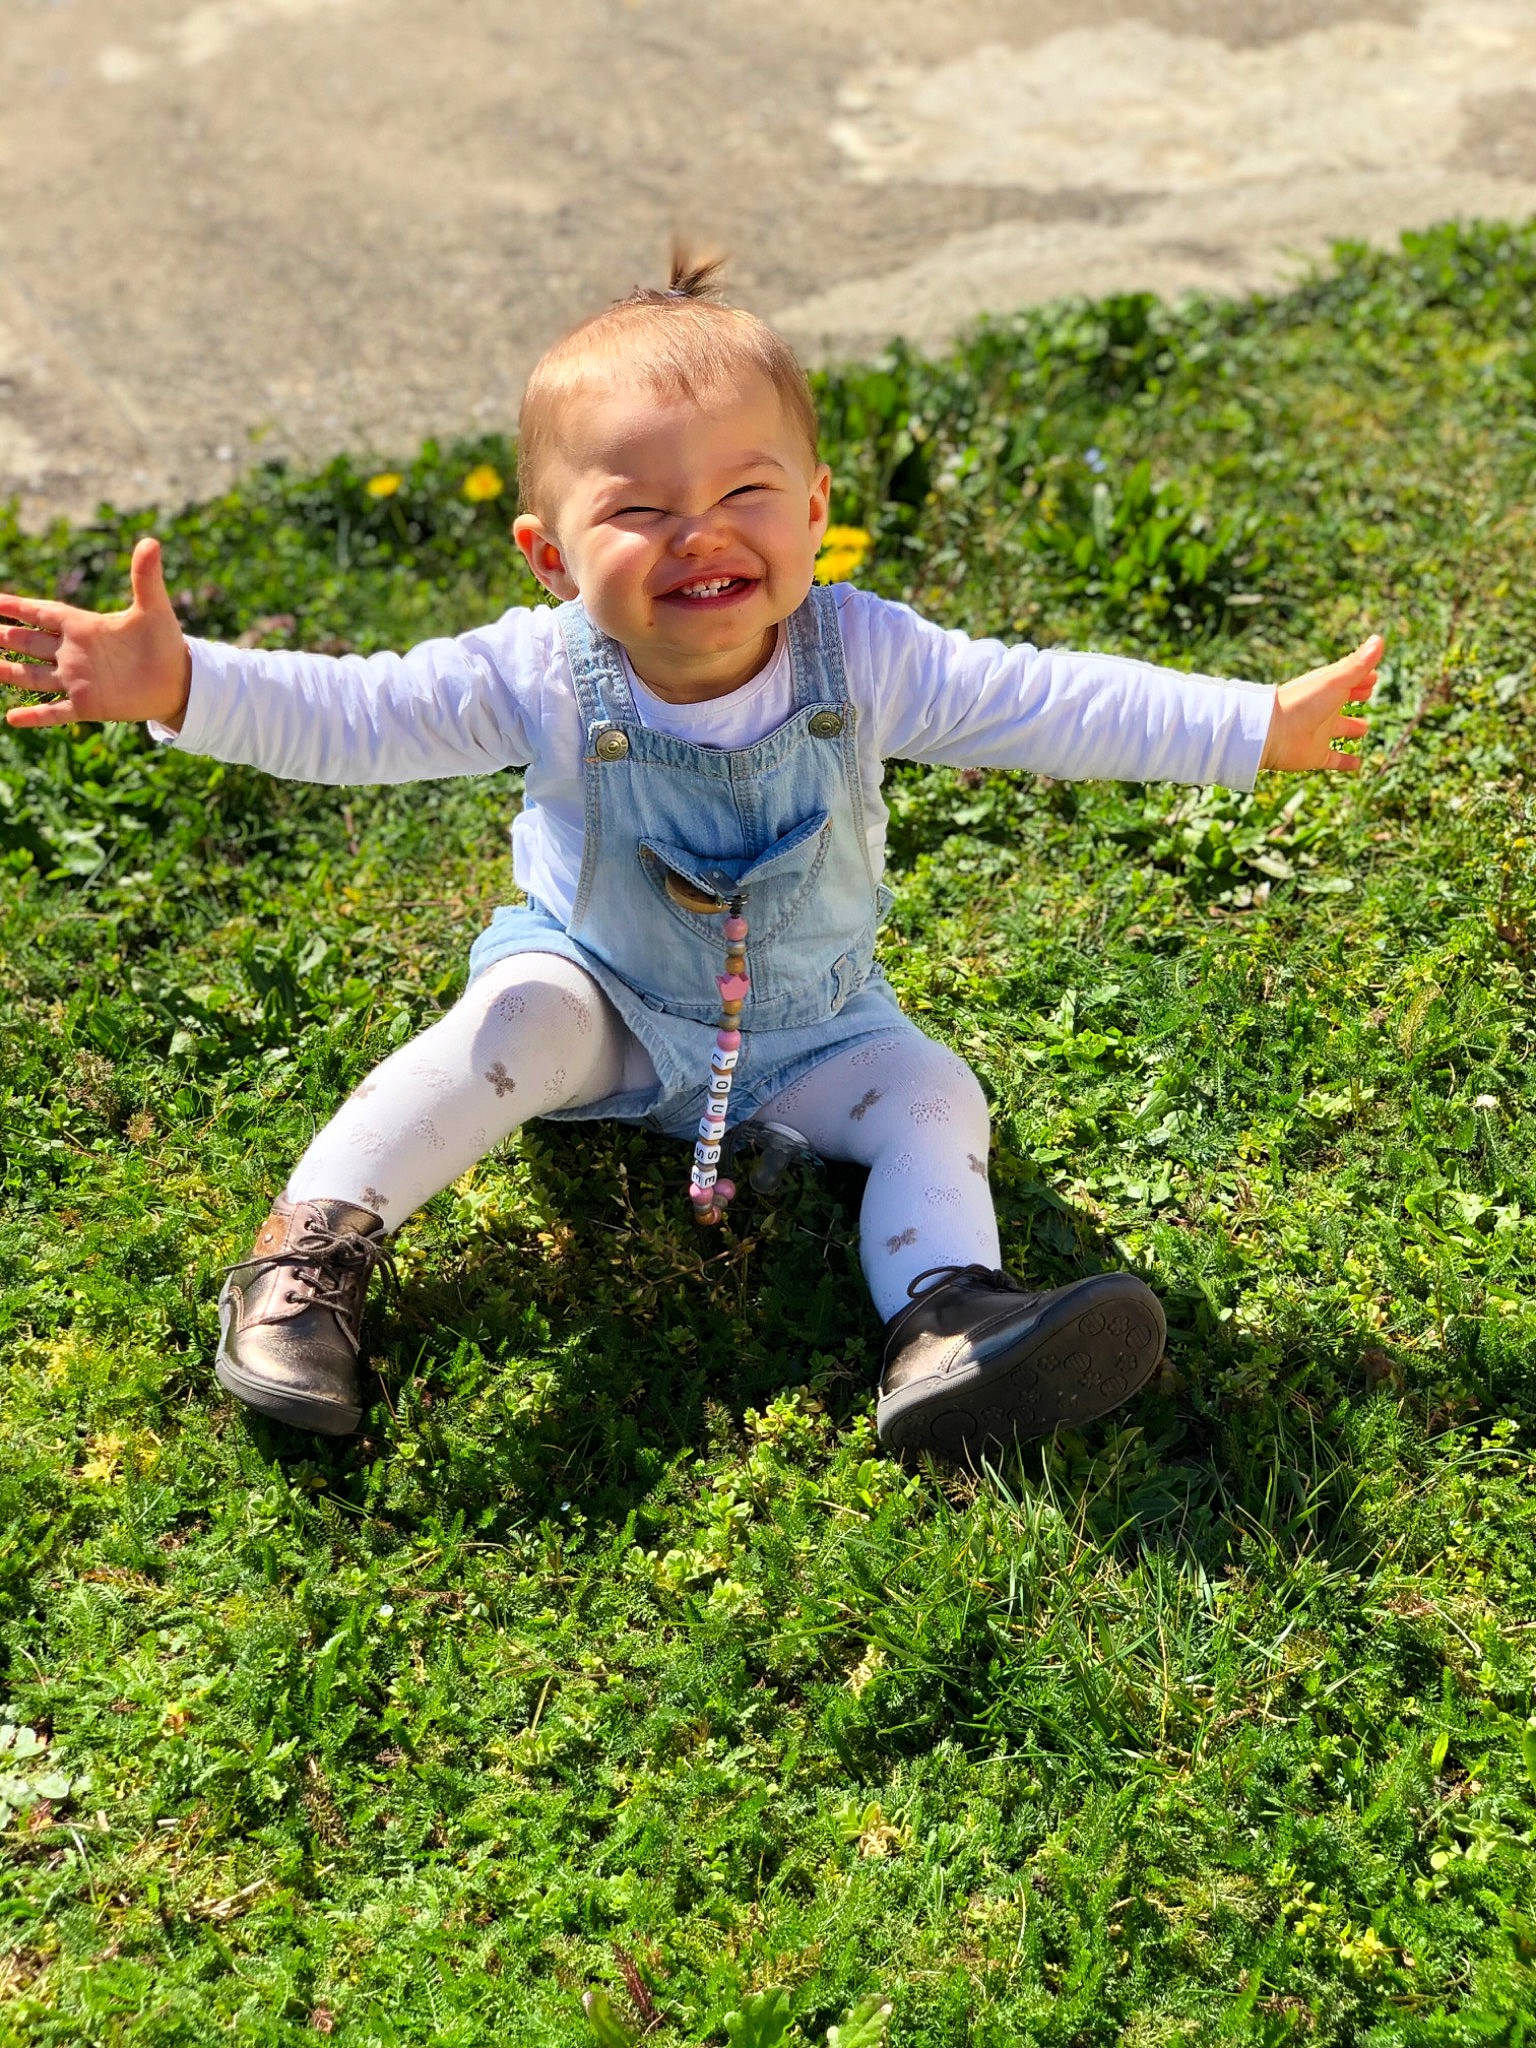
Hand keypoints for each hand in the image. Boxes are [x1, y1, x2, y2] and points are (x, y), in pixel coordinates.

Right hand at [1, 536, 191, 731]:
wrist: (181, 683)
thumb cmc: (166, 643)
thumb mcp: (154, 609)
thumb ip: (146, 578)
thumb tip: (151, 541)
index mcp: (84, 627)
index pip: (41, 613)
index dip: (16, 606)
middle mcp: (74, 653)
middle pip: (29, 642)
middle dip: (4, 636)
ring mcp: (78, 680)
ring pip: (33, 676)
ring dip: (9, 672)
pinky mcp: (88, 705)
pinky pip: (55, 712)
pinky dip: (35, 716)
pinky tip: (12, 718)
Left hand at [1259, 634, 1381, 772]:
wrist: (1272, 733)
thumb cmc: (1303, 702)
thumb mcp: (1336, 680)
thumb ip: (1359, 663)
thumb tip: (1380, 639)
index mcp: (1326, 688)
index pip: (1347, 679)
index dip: (1361, 676)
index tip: (1373, 675)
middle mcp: (1322, 709)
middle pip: (1342, 702)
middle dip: (1356, 697)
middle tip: (1368, 694)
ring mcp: (1318, 732)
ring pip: (1339, 729)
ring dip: (1352, 729)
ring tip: (1365, 729)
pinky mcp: (1315, 755)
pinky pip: (1334, 759)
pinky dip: (1346, 762)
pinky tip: (1359, 765)